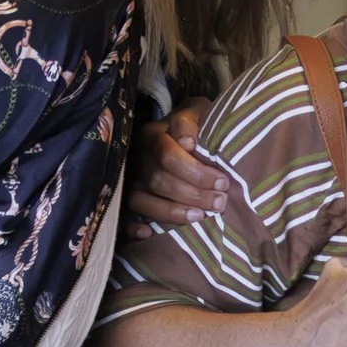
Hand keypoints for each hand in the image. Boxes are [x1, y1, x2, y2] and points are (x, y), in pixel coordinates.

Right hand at [126, 97, 223, 239]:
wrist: (184, 130)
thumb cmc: (197, 124)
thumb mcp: (199, 112)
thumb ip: (192, 121)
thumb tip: (187, 143)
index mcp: (153, 135)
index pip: (169, 156)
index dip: (196, 172)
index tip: (222, 182)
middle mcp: (138, 158)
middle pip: (158, 181)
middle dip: (192, 195)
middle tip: (219, 203)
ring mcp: (130, 180)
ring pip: (142, 200)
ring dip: (172, 212)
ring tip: (199, 217)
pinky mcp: (127, 198)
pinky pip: (124, 216)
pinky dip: (133, 226)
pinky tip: (149, 234)